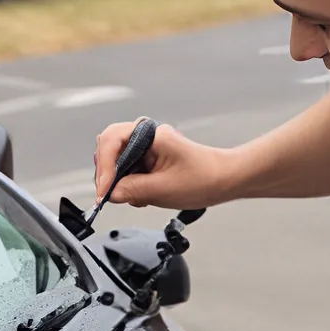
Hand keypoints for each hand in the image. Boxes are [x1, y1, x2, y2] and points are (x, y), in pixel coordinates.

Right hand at [95, 118, 232, 209]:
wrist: (226, 180)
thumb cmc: (204, 178)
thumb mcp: (162, 189)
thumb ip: (131, 190)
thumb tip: (109, 194)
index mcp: (151, 134)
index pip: (111, 141)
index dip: (104, 168)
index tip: (105, 191)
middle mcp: (146, 136)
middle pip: (108, 149)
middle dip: (108, 174)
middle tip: (110, 195)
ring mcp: (146, 147)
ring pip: (116, 161)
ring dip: (120, 181)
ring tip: (137, 196)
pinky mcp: (148, 159)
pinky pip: (127, 170)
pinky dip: (129, 185)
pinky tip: (143, 194)